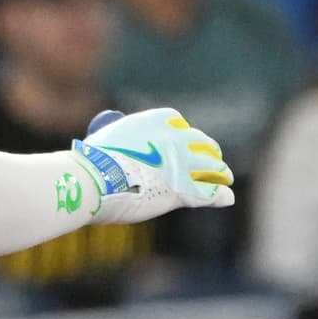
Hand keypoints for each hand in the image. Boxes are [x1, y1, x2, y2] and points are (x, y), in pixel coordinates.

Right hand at [72, 107, 234, 224]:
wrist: (92, 181)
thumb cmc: (92, 162)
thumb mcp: (108, 139)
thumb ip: (126, 140)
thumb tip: (126, 146)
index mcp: (157, 121)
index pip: (180, 124)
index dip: (184, 135)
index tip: (183, 143)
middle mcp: (175, 139)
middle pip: (202, 143)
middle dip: (209, 151)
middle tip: (211, 160)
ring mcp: (183, 165)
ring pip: (212, 167)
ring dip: (220, 172)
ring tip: (224, 176)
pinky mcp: (184, 190)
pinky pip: (210, 192)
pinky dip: (219, 195)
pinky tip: (226, 197)